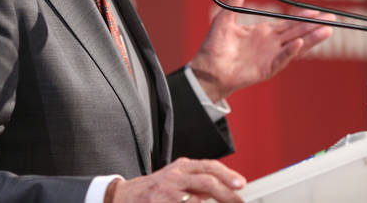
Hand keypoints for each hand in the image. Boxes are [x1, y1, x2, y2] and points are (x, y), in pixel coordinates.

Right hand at [107, 157, 245, 202]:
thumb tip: (222, 190)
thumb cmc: (154, 189)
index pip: (209, 166)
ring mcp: (168, 192)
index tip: (241, 184)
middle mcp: (175, 176)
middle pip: (207, 180)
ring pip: (197, 198)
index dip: (227, 175)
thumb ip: (197, 183)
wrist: (125, 197)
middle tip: (239, 201)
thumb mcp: (176, 179)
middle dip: (227, 193)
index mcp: (182, 167)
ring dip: (215, 202)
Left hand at [190, 0, 334, 102]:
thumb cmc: (214, 47)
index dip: (302, 17)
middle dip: (314, 26)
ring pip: (295, 46)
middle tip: (332, 19)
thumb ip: (233, 2)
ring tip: (327, 31)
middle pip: (296, 33)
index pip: (287, 23)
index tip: (316, 10)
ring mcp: (269, 57)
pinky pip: (280, 60)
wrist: (207, 69)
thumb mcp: (224, 19)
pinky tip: (299, 44)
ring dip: (310, 39)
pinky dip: (289, 52)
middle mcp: (270, 44)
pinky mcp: (265, 69)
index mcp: (262, 32)